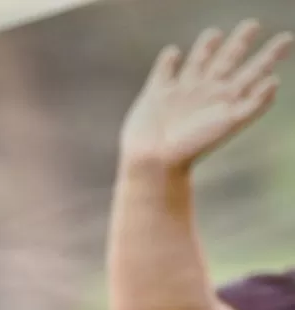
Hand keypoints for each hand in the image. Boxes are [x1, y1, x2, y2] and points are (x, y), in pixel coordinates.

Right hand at [123, 22, 289, 174]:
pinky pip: (164, 71)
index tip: (287, 38)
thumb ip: (254, 104)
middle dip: (241, 41)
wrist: (154, 160)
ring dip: (206, 46)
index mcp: (228, 97)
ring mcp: (182, 91)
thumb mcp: (230, 123)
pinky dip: (168, 60)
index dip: (271, 54)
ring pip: (198, 60)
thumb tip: (274, 81)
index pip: (256, 70)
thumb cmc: (194, 145)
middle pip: (229, 59)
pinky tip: (172, 53)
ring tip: (215, 33)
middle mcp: (208, 91)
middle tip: (252, 24)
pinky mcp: (156, 93)